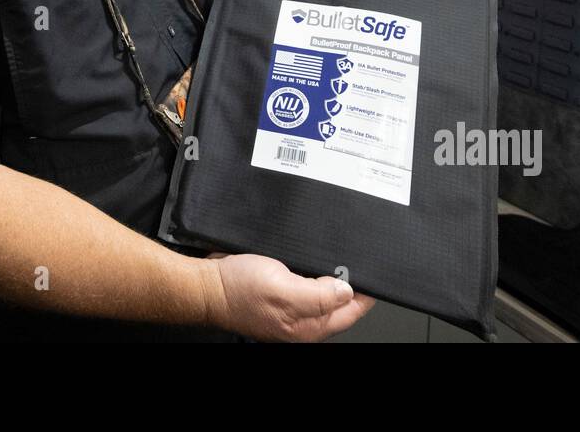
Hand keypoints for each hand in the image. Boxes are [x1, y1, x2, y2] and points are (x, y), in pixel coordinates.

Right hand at [204, 253, 374, 340]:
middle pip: (339, 302)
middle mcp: (301, 320)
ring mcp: (290, 306)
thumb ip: (319, 296)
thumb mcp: (283, 290)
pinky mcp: (280, 292)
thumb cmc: (237, 289)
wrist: (207, 283)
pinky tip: (309, 254)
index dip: (363, 292)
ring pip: (322, 289)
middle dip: (348, 281)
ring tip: (332, 253)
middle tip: (351, 257)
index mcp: (307, 326)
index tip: (372, 272)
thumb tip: (347, 292)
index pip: (350, 312)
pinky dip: (311, 268)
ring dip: (329, 272)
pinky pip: (305, 281)